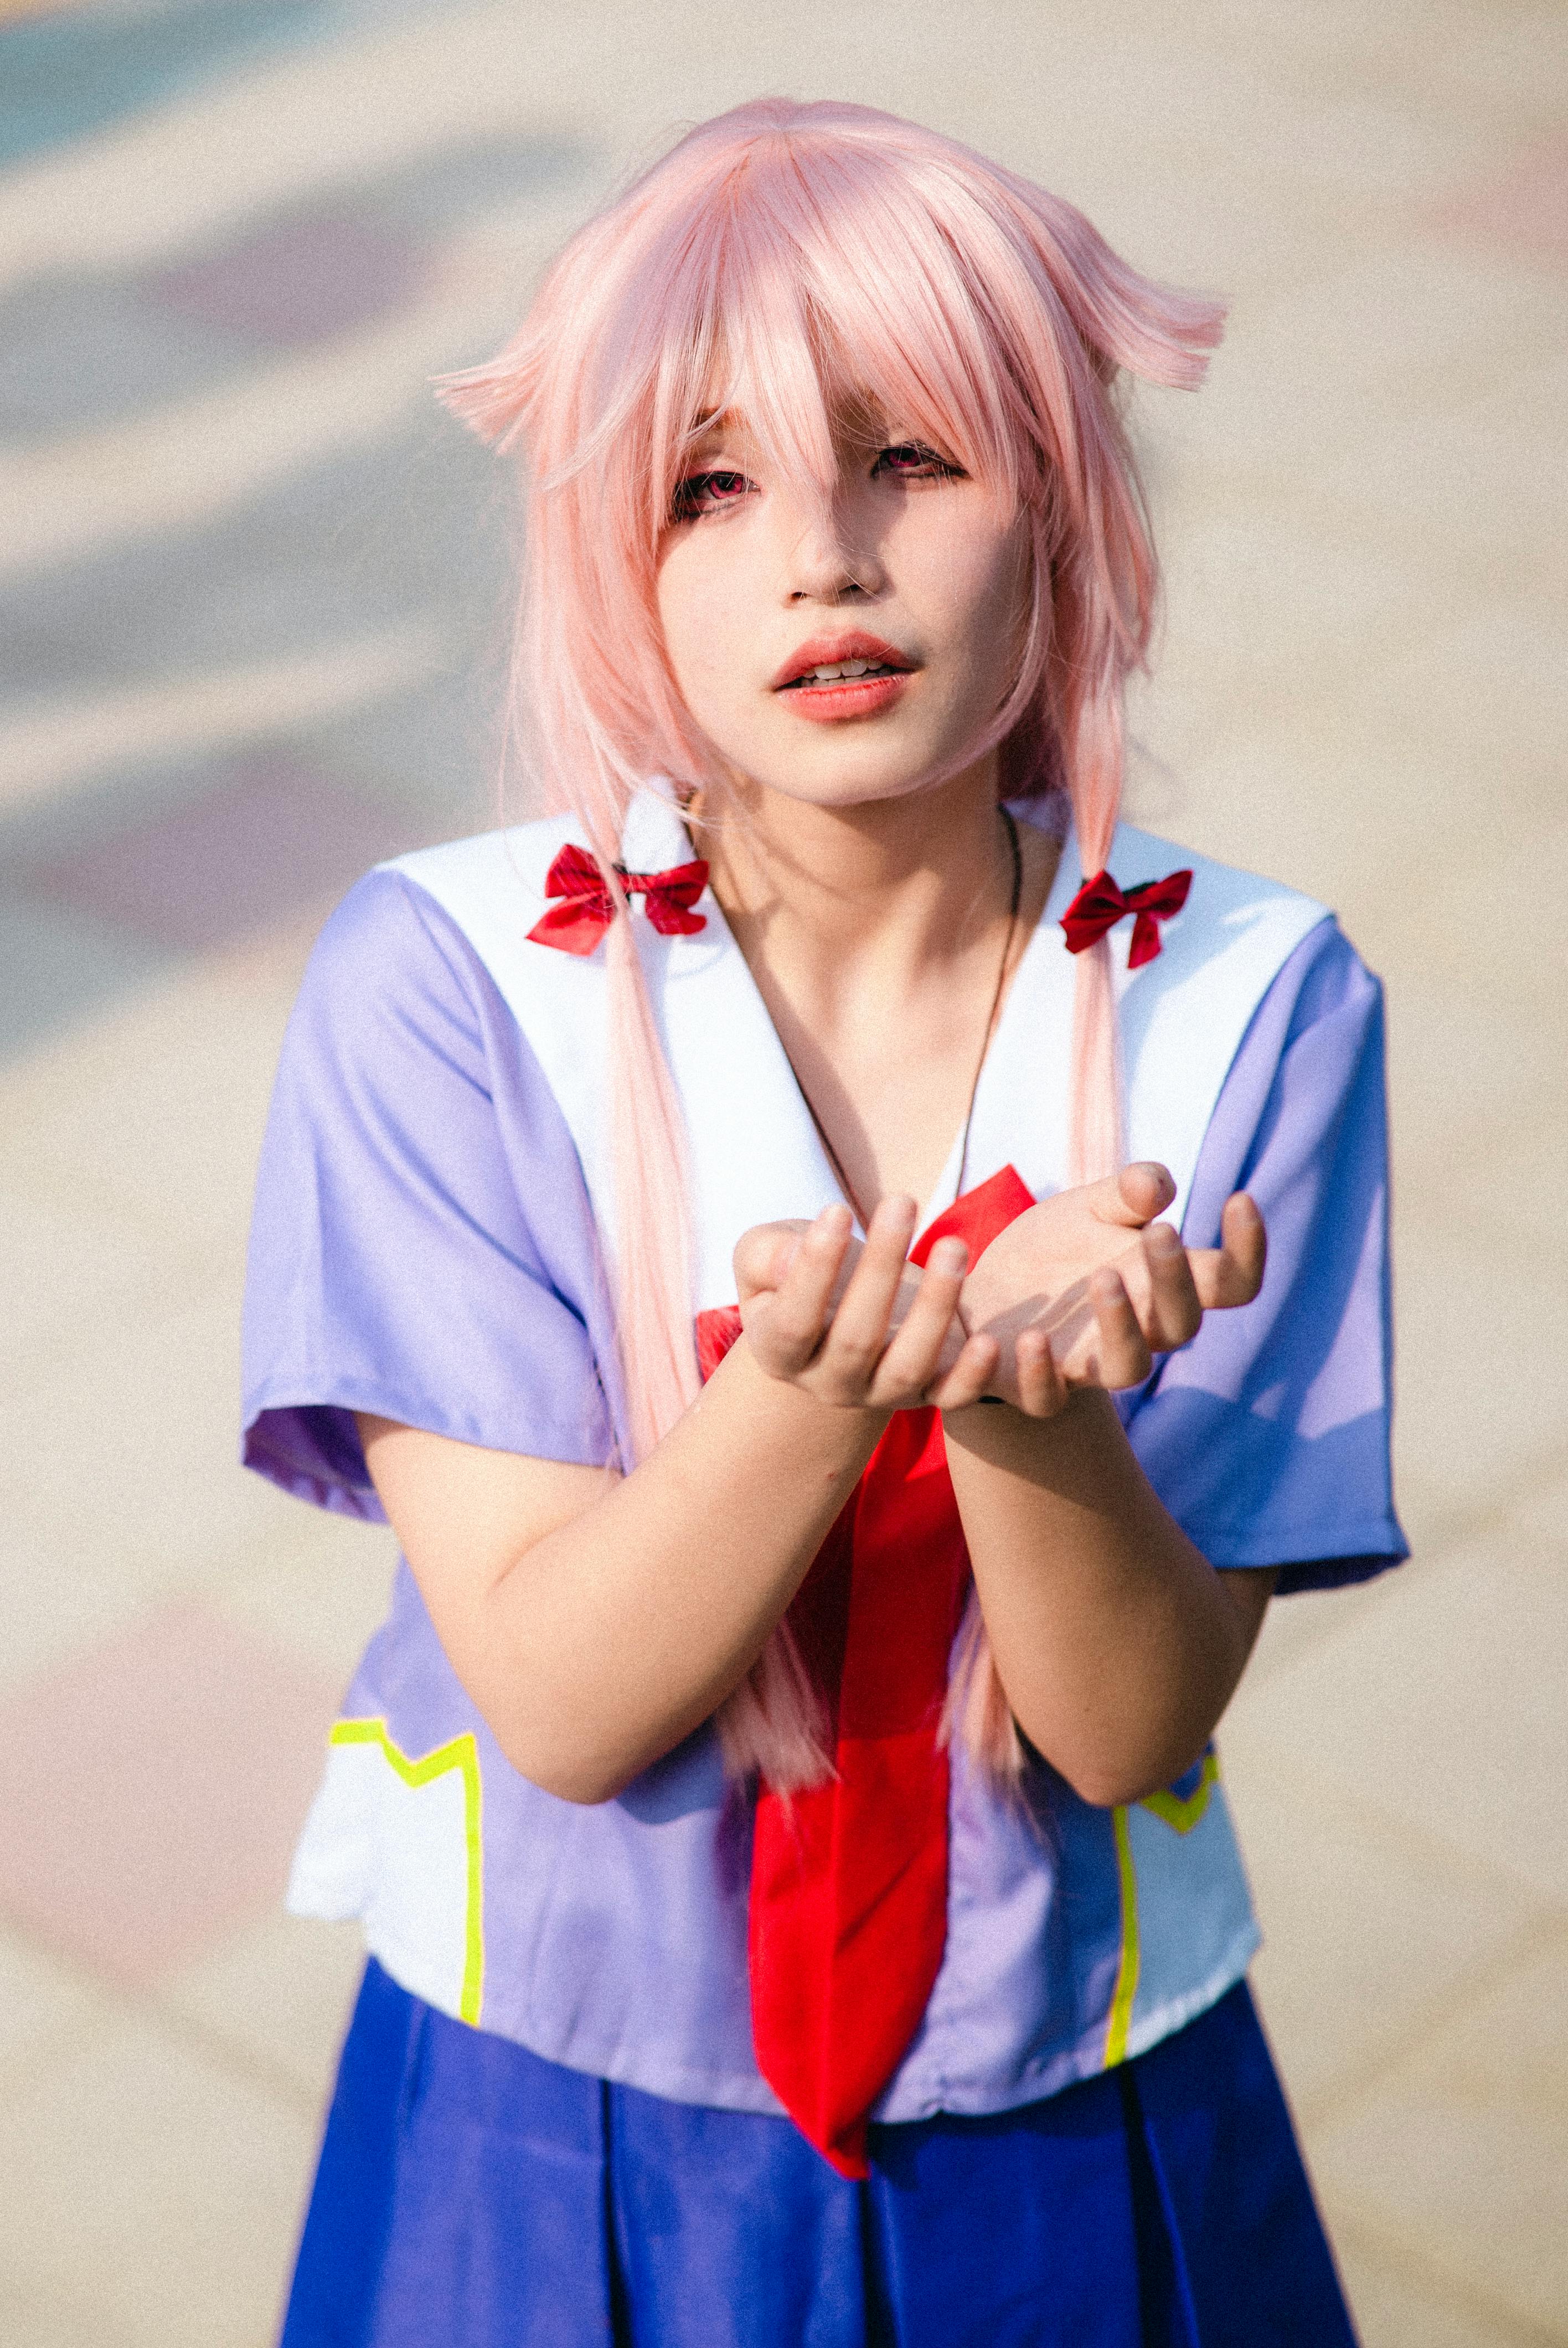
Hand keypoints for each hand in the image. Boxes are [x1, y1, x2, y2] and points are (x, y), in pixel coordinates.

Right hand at [733, 1197, 999, 1410]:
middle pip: (856, 1339)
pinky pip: (953, 1397)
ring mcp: (880, 1393)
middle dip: (881, 1267)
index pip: (794, 1322)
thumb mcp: (765, 1254)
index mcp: (779, 1352)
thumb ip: (766, 1255)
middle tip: (902, 1201)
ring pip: (909, 1365)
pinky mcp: (928, 1393)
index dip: (814, 1270)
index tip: (837, 1208)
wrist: (843, 1303)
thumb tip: (792, 1257)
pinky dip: (974, 1375)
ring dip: (935, 1306)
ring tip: (953, 1245)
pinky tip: (990, 1340)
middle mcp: (828, 1384)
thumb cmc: (801, 1267)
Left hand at [958, 1163, 1265, 1412]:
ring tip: (1103, 1276)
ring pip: (1127, 1369)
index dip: (1247, 1250)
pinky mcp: (1032, 1386)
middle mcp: (1135, 1332)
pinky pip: (1045, 1398)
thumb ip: (1124, 1194)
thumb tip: (1158, 1186)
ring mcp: (1086, 1364)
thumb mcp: (1087, 1208)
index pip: (1229, 1282)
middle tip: (1161, 1231)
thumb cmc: (1055, 1249)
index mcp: (1159, 1286)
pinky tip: (1030, 1335)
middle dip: (1176, 1280)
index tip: (1240, 1199)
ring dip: (1123, 1326)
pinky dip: (1039, 1372)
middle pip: (1181, 1325)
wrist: (983, 1293)